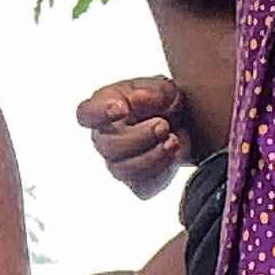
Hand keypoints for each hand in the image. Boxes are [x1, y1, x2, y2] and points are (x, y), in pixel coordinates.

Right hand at [75, 77, 191, 199]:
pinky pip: (142, 186)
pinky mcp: (137, 182)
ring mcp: (118, 162)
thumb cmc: (165, 103)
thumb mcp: (166, 89)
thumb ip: (154, 91)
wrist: (188, 125)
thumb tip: (139, 98)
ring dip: (153, 156)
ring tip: (172, 141)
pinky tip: (172, 155)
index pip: (86, 113)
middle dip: (139, 137)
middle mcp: (105, 137)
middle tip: (163, 125)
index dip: (98, 113)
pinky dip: (161, 172)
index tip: (121, 109)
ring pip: (123, 170)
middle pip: (107, 146)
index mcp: (104, 108)